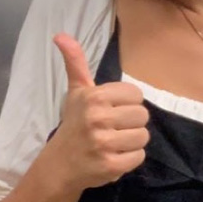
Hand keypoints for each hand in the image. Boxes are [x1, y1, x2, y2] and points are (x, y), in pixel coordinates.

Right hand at [49, 34, 149, 189]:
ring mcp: (104, 143)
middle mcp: (98, 118)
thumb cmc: (73, 124)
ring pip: (143, 137)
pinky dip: (130, 159)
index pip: (136, 95)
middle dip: (130, 124)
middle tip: (112, 129)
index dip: (127, 104)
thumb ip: (75, 63)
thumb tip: (60, 35)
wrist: (59, 164)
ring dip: (131, 142)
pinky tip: (113, 156)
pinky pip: (139, 156)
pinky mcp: (110, 165)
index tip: (111, 111)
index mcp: (94, 97)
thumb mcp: (76, 92)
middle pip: (142, 116)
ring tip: (113, 143)